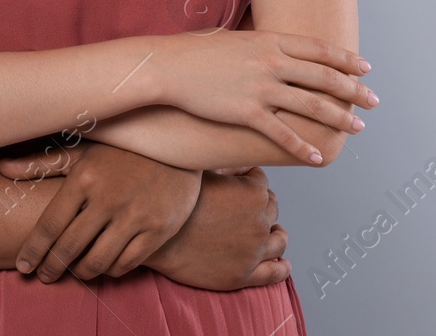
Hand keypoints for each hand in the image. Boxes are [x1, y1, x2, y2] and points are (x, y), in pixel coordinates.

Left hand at [0, 142, 200, 283]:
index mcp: (85, 177)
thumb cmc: (123, 146)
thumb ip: (44, 162)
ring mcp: (135, 216)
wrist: (180, 144)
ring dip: (80, 272)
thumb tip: (2, 167)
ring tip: (74, 271)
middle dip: (51, 267)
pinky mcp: (158, 230)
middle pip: (69, 248)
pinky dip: (110, 270)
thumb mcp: (85, 148)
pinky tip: (104, 264)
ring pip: (97, 261)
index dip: (33, 251)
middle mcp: (108, 199)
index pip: (50, 225)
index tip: (22, 267)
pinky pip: (126, 264)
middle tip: (43, 276)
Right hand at [145, 167, 288, 289]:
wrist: (154, 237)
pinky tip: (281, 263)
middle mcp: (260, 222)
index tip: (241, 186)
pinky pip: (275, 273)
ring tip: (270, 234)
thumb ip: (227, 164)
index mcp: (253, 193)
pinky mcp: (244, 275)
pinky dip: (281, 267)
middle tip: (245, 210)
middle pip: (272, 210)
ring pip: (278, 240)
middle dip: (262, 208)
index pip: (262, 182)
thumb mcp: (201, 172)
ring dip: (275, 235)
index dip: (250, 182)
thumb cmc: (175, 202)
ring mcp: (254, 251)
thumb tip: (242, 161)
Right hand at [151, 30, 376, 163]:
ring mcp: (260, 87)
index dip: (346, 60)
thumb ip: (259, 44)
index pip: (319, 50)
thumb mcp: (233, 38)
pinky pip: (281, 133)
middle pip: (324, 77)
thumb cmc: (195, 51)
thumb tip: (275, 47)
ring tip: (358, 128)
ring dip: (339, 118)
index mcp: (270, 41)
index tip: (366, 69)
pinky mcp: (246, 111)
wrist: (166, 66)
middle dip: (353, 91)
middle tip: (374, 101)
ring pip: (311, 106)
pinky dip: (303, 147)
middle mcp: (271, 62)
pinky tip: (317, 157)